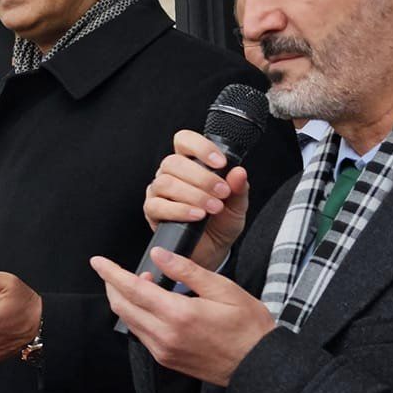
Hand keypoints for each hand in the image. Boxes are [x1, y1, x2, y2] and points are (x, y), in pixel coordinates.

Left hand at [93, 247, 275, 387]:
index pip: (132, 289)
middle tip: (115, 270)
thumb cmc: (249, 326)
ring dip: (125, 301)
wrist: (259, 366)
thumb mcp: (224, 289)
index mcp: (178, 315)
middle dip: (112, 285)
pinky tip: (152, 305)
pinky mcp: (166, 360)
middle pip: (122, 306)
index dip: (111, 273)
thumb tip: (158, 255)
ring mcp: (163, 351)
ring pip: (128, 321)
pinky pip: (141, 334)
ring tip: (142, 283)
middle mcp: (165, 336)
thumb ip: (187, 271)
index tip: (97, 261)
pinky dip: (138, 316)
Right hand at [142, 129, 250, 273]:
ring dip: (193, 194)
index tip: (220, 163)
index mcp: (190, 164)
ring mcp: (159, 192)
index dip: (200, 147)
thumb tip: (239, 171)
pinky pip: (158, 205)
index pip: (184, 141)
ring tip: (212, 207)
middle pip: (173, 162)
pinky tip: (197, 216)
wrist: (212, 251)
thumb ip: (238, 188)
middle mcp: (171, 174)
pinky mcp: (152, 211)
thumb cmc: (221, 223)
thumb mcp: (237, 205)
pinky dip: (180, 210)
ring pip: (165, 182)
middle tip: (221, 193)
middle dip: (201, 177)